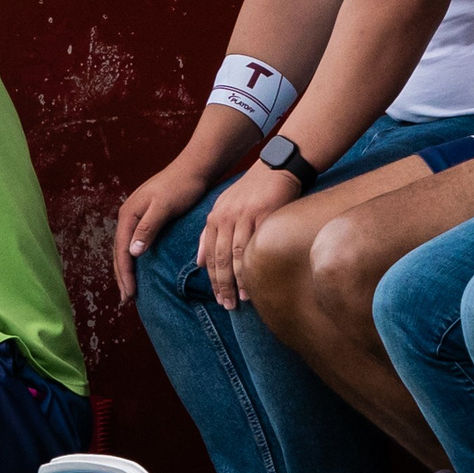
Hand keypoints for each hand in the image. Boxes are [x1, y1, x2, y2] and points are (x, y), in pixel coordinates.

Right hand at [113, 158, 211, 297]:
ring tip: (130, 289)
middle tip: (126, 300)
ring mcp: (136, 215)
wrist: (195, 168)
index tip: (130, 295)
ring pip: (126, 248)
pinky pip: (135, 242)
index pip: (122, 251)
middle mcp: (127, 215)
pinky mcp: (147, 216)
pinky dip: (134, 258)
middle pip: (120, 252)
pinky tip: (140, 267)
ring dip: (126, 269)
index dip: (125, 274)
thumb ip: (147, 228)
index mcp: (128, 214)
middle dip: (122, 276)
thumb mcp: (164, 207)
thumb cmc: (182, 187)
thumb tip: (132, 252)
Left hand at [197, 161, 300, 308]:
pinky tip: (257, 277)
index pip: (210, 256)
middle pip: (221, 258)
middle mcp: (226, 217)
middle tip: (227, 305)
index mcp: (215, 218)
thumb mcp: (223, 208)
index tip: (218, 298)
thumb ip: (209, 235)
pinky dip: (255, 262)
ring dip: (238, 280)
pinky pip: (256, 243)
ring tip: (241, 299)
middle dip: (222, 285)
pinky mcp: (264, 213)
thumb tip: (199, 263)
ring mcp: (245, 216)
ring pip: (237, 254)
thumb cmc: (250, 191)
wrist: (274, 167)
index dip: (213, 280)